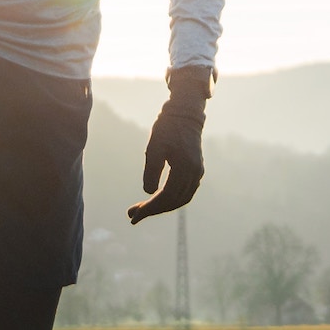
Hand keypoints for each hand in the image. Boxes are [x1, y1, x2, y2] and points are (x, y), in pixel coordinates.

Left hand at [127, 65, 212, 223]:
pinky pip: (185, 192)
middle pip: (173, 201)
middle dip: (152, 210)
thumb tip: (149, 193)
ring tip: (142, 210)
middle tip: (132, 215)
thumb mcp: (153, 148)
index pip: (166, 196)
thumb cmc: (167, 128)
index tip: (133, 215)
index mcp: (185, 168)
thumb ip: (151, 172)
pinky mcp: (196, 170)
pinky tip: (157, 200)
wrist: (184, 114)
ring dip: (161, 207)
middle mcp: (194, 174)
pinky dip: (171, 199)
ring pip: (180, 199)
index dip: (149, 208)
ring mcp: (197, 173)